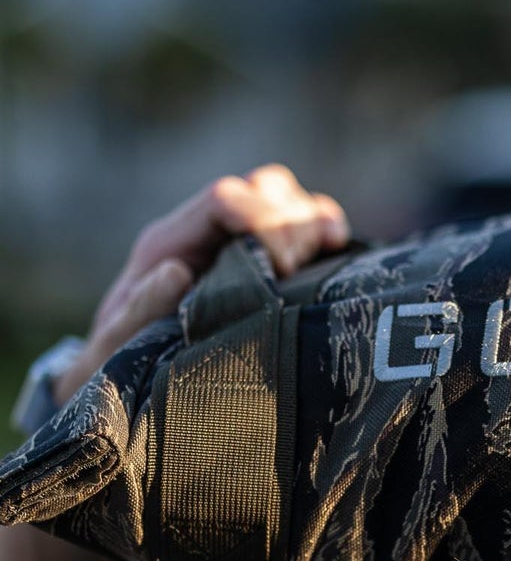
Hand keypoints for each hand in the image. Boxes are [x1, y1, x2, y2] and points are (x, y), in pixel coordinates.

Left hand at [55, 164, 348, 403]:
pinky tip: (337, 252)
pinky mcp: (271, 259)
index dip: (262, 221)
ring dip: (312, 222)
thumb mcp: (123, 338)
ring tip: (321, 260)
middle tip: (293, 275)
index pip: (225, 198)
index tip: (279, 268)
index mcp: (173, 240)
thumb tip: (174, 272)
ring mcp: (242, 240)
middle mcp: (210, 229)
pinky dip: (328, 230)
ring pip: (288, 196)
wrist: (137, 372)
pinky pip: (308, 222)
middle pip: (264, 187)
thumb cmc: (131, 353)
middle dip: (292, 226)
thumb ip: (142, 307)